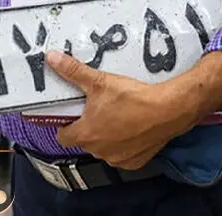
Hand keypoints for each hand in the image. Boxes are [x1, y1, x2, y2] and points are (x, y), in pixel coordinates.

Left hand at [45, 51, 198, 169]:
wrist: (168, 110)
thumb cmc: (133, 98)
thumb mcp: (100, 81)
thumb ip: (73, 71)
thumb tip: (52, 59)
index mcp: (85, 134)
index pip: (62, 136)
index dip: (65, 125)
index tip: (72, 114)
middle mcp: (98, 151)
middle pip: (85, 141)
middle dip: (89, 127)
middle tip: (98, 109)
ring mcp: (117, 158)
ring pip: (104, 148)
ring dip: (106, 137)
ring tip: (117, 116)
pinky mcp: (135, 162)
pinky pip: (123, 154)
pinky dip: (125, 144)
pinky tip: (132, 128)